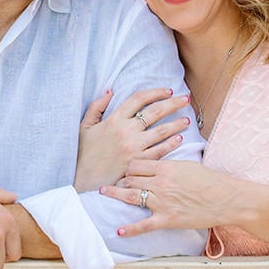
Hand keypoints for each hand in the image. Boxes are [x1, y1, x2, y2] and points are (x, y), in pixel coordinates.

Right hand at [74, 87, 190, 191]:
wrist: (81, 178)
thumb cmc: (83, 152)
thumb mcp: (85, 126)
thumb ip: (97, 106)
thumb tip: (110, 91)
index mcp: (114, 119)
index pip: (139, 99)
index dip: (155, 92)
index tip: (167, 90)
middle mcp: (126, 131)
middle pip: (155, 112)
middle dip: (173, 103)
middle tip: (185, 98)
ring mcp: (134, 147)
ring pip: (161, 131)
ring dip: (176, 123)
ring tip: (187, 119)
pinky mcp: (138, 162)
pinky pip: (159, 151)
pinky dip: (171, 143)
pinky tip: (179, 138)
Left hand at [102, 158, 236, 237]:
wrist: (226, 198)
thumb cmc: (209, 180)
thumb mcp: (187, 164)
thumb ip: (168, 164)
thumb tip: (155, 161)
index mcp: (166, 167)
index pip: (136, 164)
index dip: (128, 167)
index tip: (125, 170)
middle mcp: (161, 183)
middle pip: (130, 178)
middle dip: (121, 179)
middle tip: (113, 181)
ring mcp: (162, 202)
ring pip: (131, 196)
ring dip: (115, 194)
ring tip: (104, 192)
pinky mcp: (167, 219)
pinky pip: (144, 225)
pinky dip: (130, 229)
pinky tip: (119, 231)